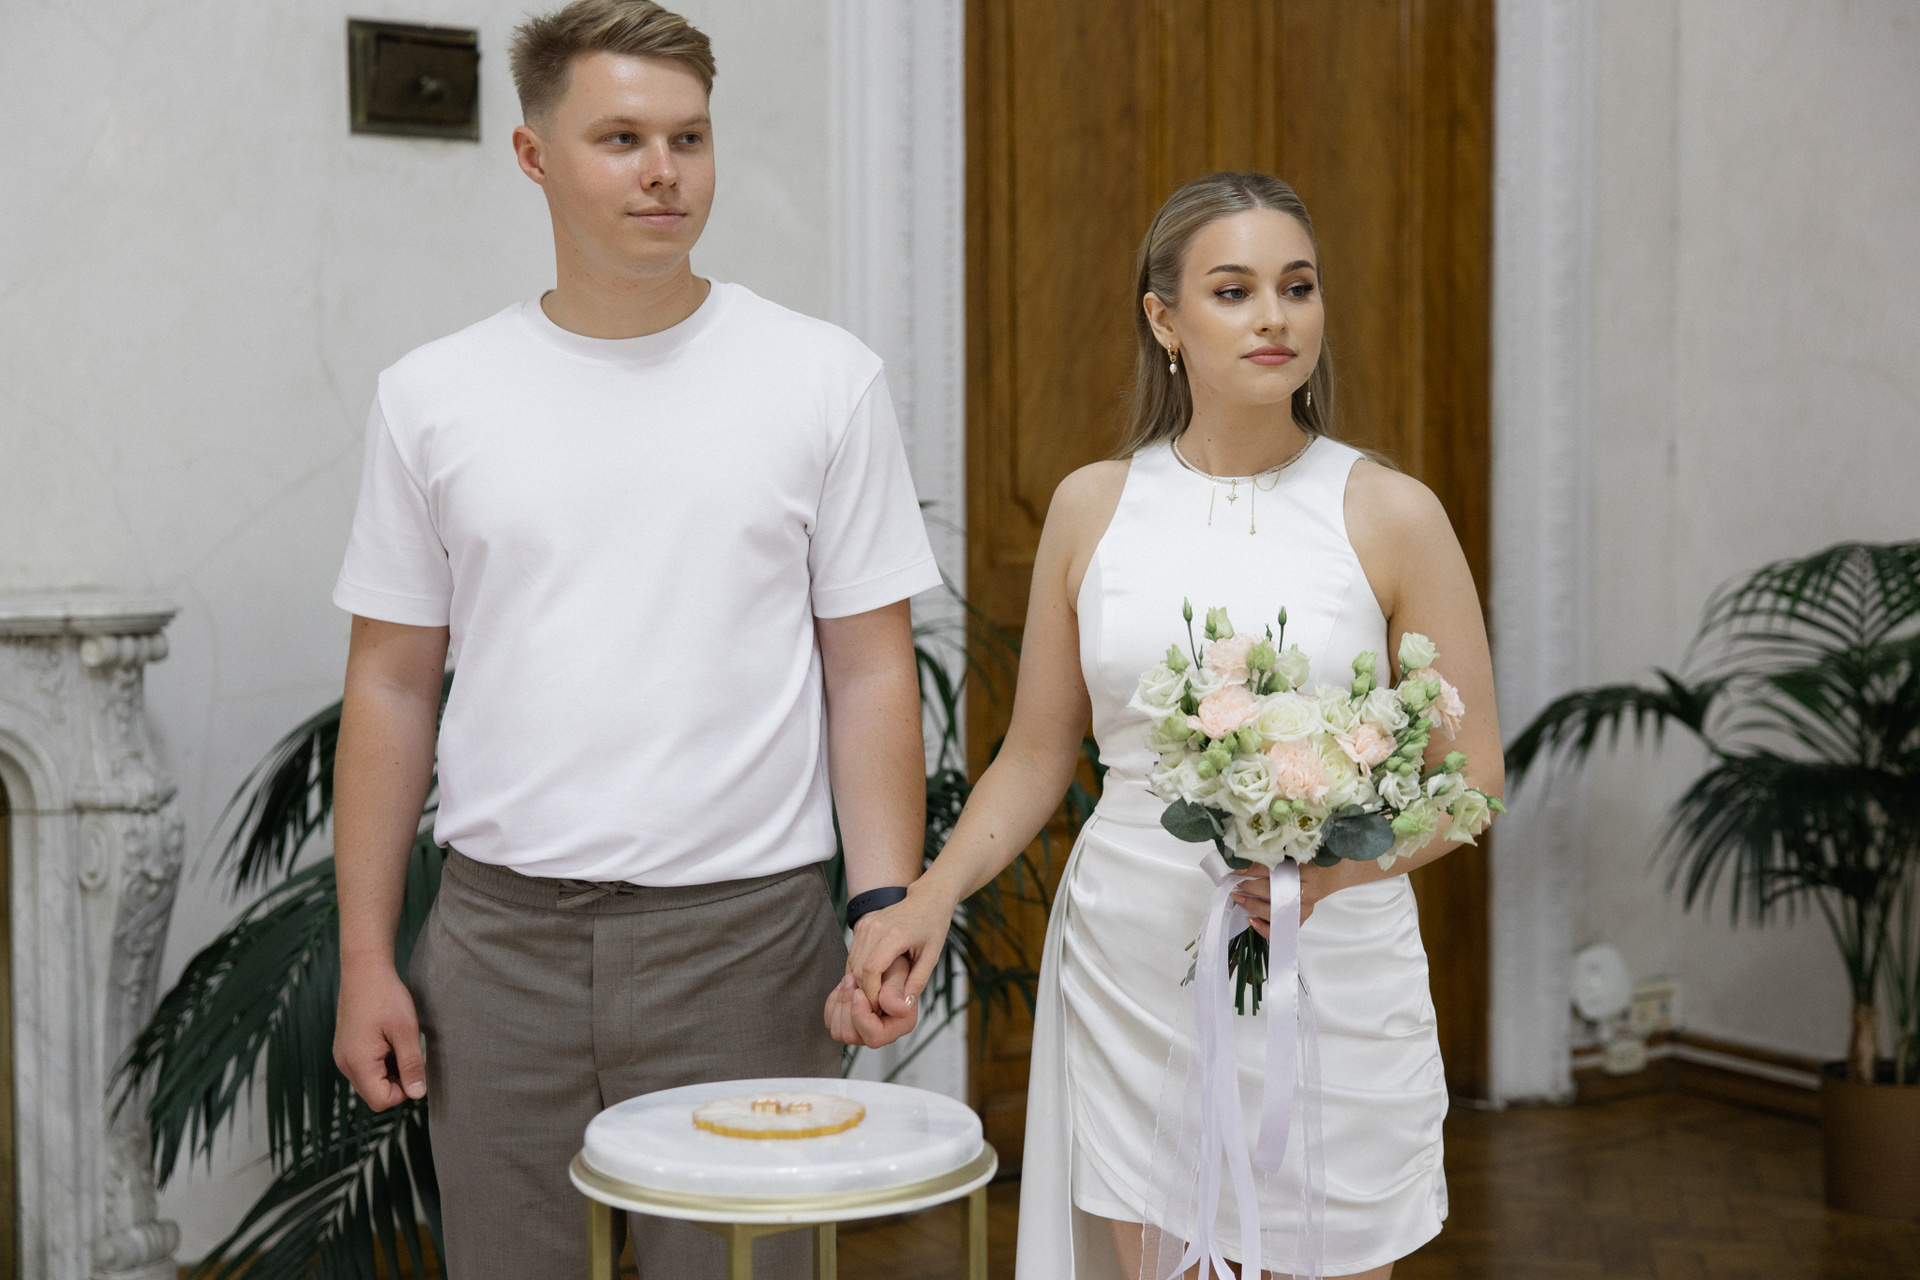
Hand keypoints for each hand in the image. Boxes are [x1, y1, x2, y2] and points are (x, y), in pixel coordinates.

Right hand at [334, 959, 425, 1110]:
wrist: (364, 970)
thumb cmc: (386, 997)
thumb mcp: (406, 1031)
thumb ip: (411, 1065)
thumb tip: (417, 1095)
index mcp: (358, 1063)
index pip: (381, 1101)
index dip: (404, 1090)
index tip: (414, 1066)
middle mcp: (345, 1064)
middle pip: (374, 1095)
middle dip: (396, 1082)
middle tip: (407, 1052)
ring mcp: (343, 1057)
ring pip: (370, 1082)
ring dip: (389, 1071)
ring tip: (398, 1043)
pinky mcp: (345, 1049)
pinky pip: (364, 1068)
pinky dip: (380, 1062)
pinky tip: (389, 1039)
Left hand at [824, 955, 919, 1047]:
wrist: (887, 960)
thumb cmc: (897, 964)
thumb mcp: (898, 972)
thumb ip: (895, 991)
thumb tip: (899, 1010)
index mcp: (901, 1025)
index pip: (875, 1036)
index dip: (861, 1015)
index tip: (859, 992)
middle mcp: (884, 1032)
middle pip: (852, 1037)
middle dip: (847, 1007)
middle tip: (851, 981)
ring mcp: (866, 1030)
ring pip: (839, 1033)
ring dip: (839, 1004)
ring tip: (848, 982)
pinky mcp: (851, 1024)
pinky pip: (831, 1023)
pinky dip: (833, 1004)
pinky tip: (843, 988)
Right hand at [846, 881, 956, 1011]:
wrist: (927, 899)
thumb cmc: (933, 926)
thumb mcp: (932, 955)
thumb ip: (918, 981)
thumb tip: (904, 1007)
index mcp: (895, 935)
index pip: (871, 970)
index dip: (872, 993)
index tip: (880, 1008)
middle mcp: (875, 927)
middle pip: (858, 969)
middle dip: (865, 992)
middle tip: (877, 1007)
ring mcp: (866, 925)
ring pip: (852, 963)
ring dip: (859, 983)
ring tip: (875, 996)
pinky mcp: (861, 925)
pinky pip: (853, 955)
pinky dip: (858, 972)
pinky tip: (871, 982)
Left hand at [1231, 859, 1367, 936]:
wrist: (1334, 873)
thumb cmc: (1312, 860)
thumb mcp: (1296, 853)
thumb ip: (1277, 856)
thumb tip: (1246, 856)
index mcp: (1309, 870)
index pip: (1278, 871)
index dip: (1255, 870)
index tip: (1239, 869)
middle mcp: (1309, 891)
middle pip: (1277, 893)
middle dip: (1253, 888)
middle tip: (1237, 883)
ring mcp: (1306, 908)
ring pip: (1278, 913)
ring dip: (1254, 906)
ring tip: (1239, 898)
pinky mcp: (1301, 919)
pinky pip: (1281, 929)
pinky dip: (1264, 927)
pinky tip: (1251, 919)